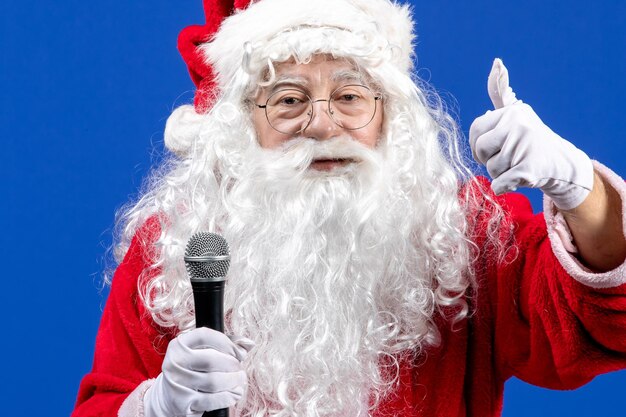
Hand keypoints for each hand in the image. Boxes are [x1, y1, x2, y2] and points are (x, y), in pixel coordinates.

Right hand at [144, 327, 253, 416]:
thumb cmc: (193, 370)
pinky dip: (228, 396)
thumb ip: (225, 345)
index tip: (237, 351)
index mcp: (179, 345)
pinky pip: (212, 400)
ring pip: (214, 381)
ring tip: (239, 380)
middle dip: (232, 364)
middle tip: (239, 368)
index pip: (204, 335)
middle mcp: (174, 363)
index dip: (225, 342)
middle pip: (211, 360)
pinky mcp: (183, 403)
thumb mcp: (202, 353)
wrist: (170, 398)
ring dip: (233, 381)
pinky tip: (234, 393)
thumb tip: (249, 344)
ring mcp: (177, 383)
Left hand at [469, 58, 593, 209]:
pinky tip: (519, 178)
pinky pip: (499, 184)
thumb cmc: (530, 139)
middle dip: (488, 160)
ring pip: (491, 170)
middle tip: (506, 158)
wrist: (562, 163)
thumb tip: (496, 63)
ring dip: (500, 174)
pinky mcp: (528, 169)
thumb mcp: (516, 114)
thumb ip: (500, 91)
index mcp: (510, 113)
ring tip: (518, 165)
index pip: (475, 130)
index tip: (490, 148)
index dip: (478, 144)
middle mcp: (517, 125)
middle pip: (480, 151)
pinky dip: (505, 187)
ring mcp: (523, 146)